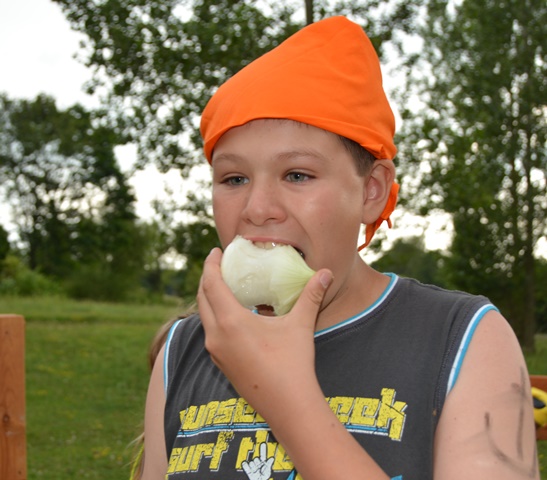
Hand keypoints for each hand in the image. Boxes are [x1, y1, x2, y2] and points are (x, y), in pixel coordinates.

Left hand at [197, 247, 332, 418]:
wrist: (287, 406)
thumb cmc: (293, 364)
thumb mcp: (301, 325)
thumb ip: (311, 295)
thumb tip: (326, 272)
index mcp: (230, 321)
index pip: (210, 284)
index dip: (211, 265)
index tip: (216, 251)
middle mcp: (216, 336)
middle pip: (202, 298)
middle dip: (207, 278)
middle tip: (219, 264)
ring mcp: (216, 352)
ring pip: (204, 317)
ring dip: (209, 298)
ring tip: (225, 286)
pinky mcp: (221, 363)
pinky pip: (210, 332)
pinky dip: (214, 316)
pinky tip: (231, 315)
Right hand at [241, 443, 274, 479]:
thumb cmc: (263, 478)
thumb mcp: (267, 472)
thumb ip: (268, 465)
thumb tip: (271, 459)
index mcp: (263, 463)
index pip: (263, 455)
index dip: (263, 449)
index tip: (263, 443)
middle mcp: (257, 464)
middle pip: (256, 459)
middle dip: (257, 462)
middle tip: (258, 467)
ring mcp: (252, 467)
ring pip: (251, 463)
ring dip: (253, 466)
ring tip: (255, 470)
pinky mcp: (248, 470)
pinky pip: (245, 465)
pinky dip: (245, 465)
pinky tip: (246, 465)